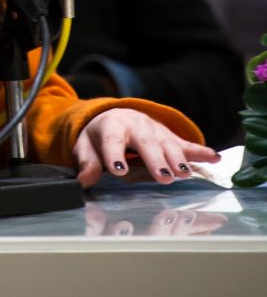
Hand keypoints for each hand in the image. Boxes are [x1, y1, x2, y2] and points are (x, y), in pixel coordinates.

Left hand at [73, 107, 220, 189]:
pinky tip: (214, 158)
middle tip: (162, 177)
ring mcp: (156, 130)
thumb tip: (83, 181)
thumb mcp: (86, 146)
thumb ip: (86, 163)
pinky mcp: (170, 136)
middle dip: (155, 160)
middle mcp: (136, 125)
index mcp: (112, 126)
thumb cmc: (100, 135)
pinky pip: (186, 144)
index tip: (119, 169)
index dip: (114, 154)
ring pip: (168, 143)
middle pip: (146, 143)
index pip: (111, 140)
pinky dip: (200, 151)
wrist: (117, 115)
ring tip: (184, 173)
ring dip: (177, 158)